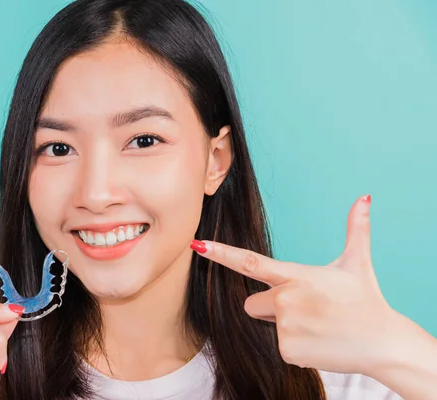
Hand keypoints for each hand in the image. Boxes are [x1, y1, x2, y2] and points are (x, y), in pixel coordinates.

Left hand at [191, 194, 401, 375]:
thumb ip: (355, 230)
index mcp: (296, 275)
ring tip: (315, 325)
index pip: (250, 262)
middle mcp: (286, 299)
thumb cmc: (366, 301)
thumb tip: (364, 198)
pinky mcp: (288, 350)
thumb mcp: (357, 264)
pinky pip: (279, 346)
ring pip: (266, 324)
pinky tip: (317, 342)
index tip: (198, 245)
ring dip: (283, 326)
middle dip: (268, 306)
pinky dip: (295, 346)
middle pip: (250, 303)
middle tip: (305, 309)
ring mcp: (285, 326)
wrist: (383, 343)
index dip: (221, 253)